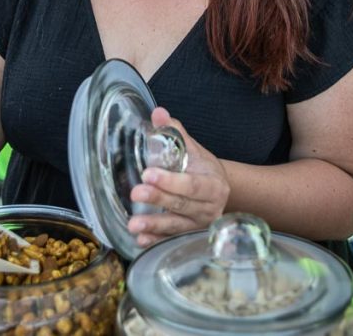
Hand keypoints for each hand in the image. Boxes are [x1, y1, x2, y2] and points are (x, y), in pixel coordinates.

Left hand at [127, 107, 230, 246]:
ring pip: (176, 226)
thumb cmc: (202, 168)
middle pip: (182, 205)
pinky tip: (140, 240)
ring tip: (133, 224)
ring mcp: (200, 225)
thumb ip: (175, 132)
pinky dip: (156, 240)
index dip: (171, 181)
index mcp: (213, 184)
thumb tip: (158, 112)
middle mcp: (209, 208)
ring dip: (154, 226)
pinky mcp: (189, 236)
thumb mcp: (194, 149)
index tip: (148, 174)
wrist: (219, 191)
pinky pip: (171, 240)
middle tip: (136, 193)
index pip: (192, 184)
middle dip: (158, 199)